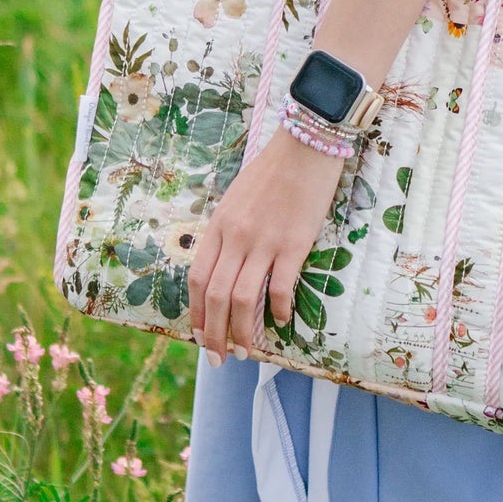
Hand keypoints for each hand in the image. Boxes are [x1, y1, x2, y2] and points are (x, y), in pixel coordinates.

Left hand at [188, 125, 346, 363]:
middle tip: (219, 358)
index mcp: (218, 226)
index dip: (196, 314)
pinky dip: (278, 309)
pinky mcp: (294, 243)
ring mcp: (264, 241)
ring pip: (244, 299)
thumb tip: (227, 268)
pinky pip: (280, 287)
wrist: (306, 144)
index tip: (199, 336)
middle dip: (214, 334)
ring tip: (246, 350)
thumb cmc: (273, 171)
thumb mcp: (237, 200)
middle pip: (216, 297)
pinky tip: (281, 321)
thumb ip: (228, 233)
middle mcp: (236, 237)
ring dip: (242, 331)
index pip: (198, 279)